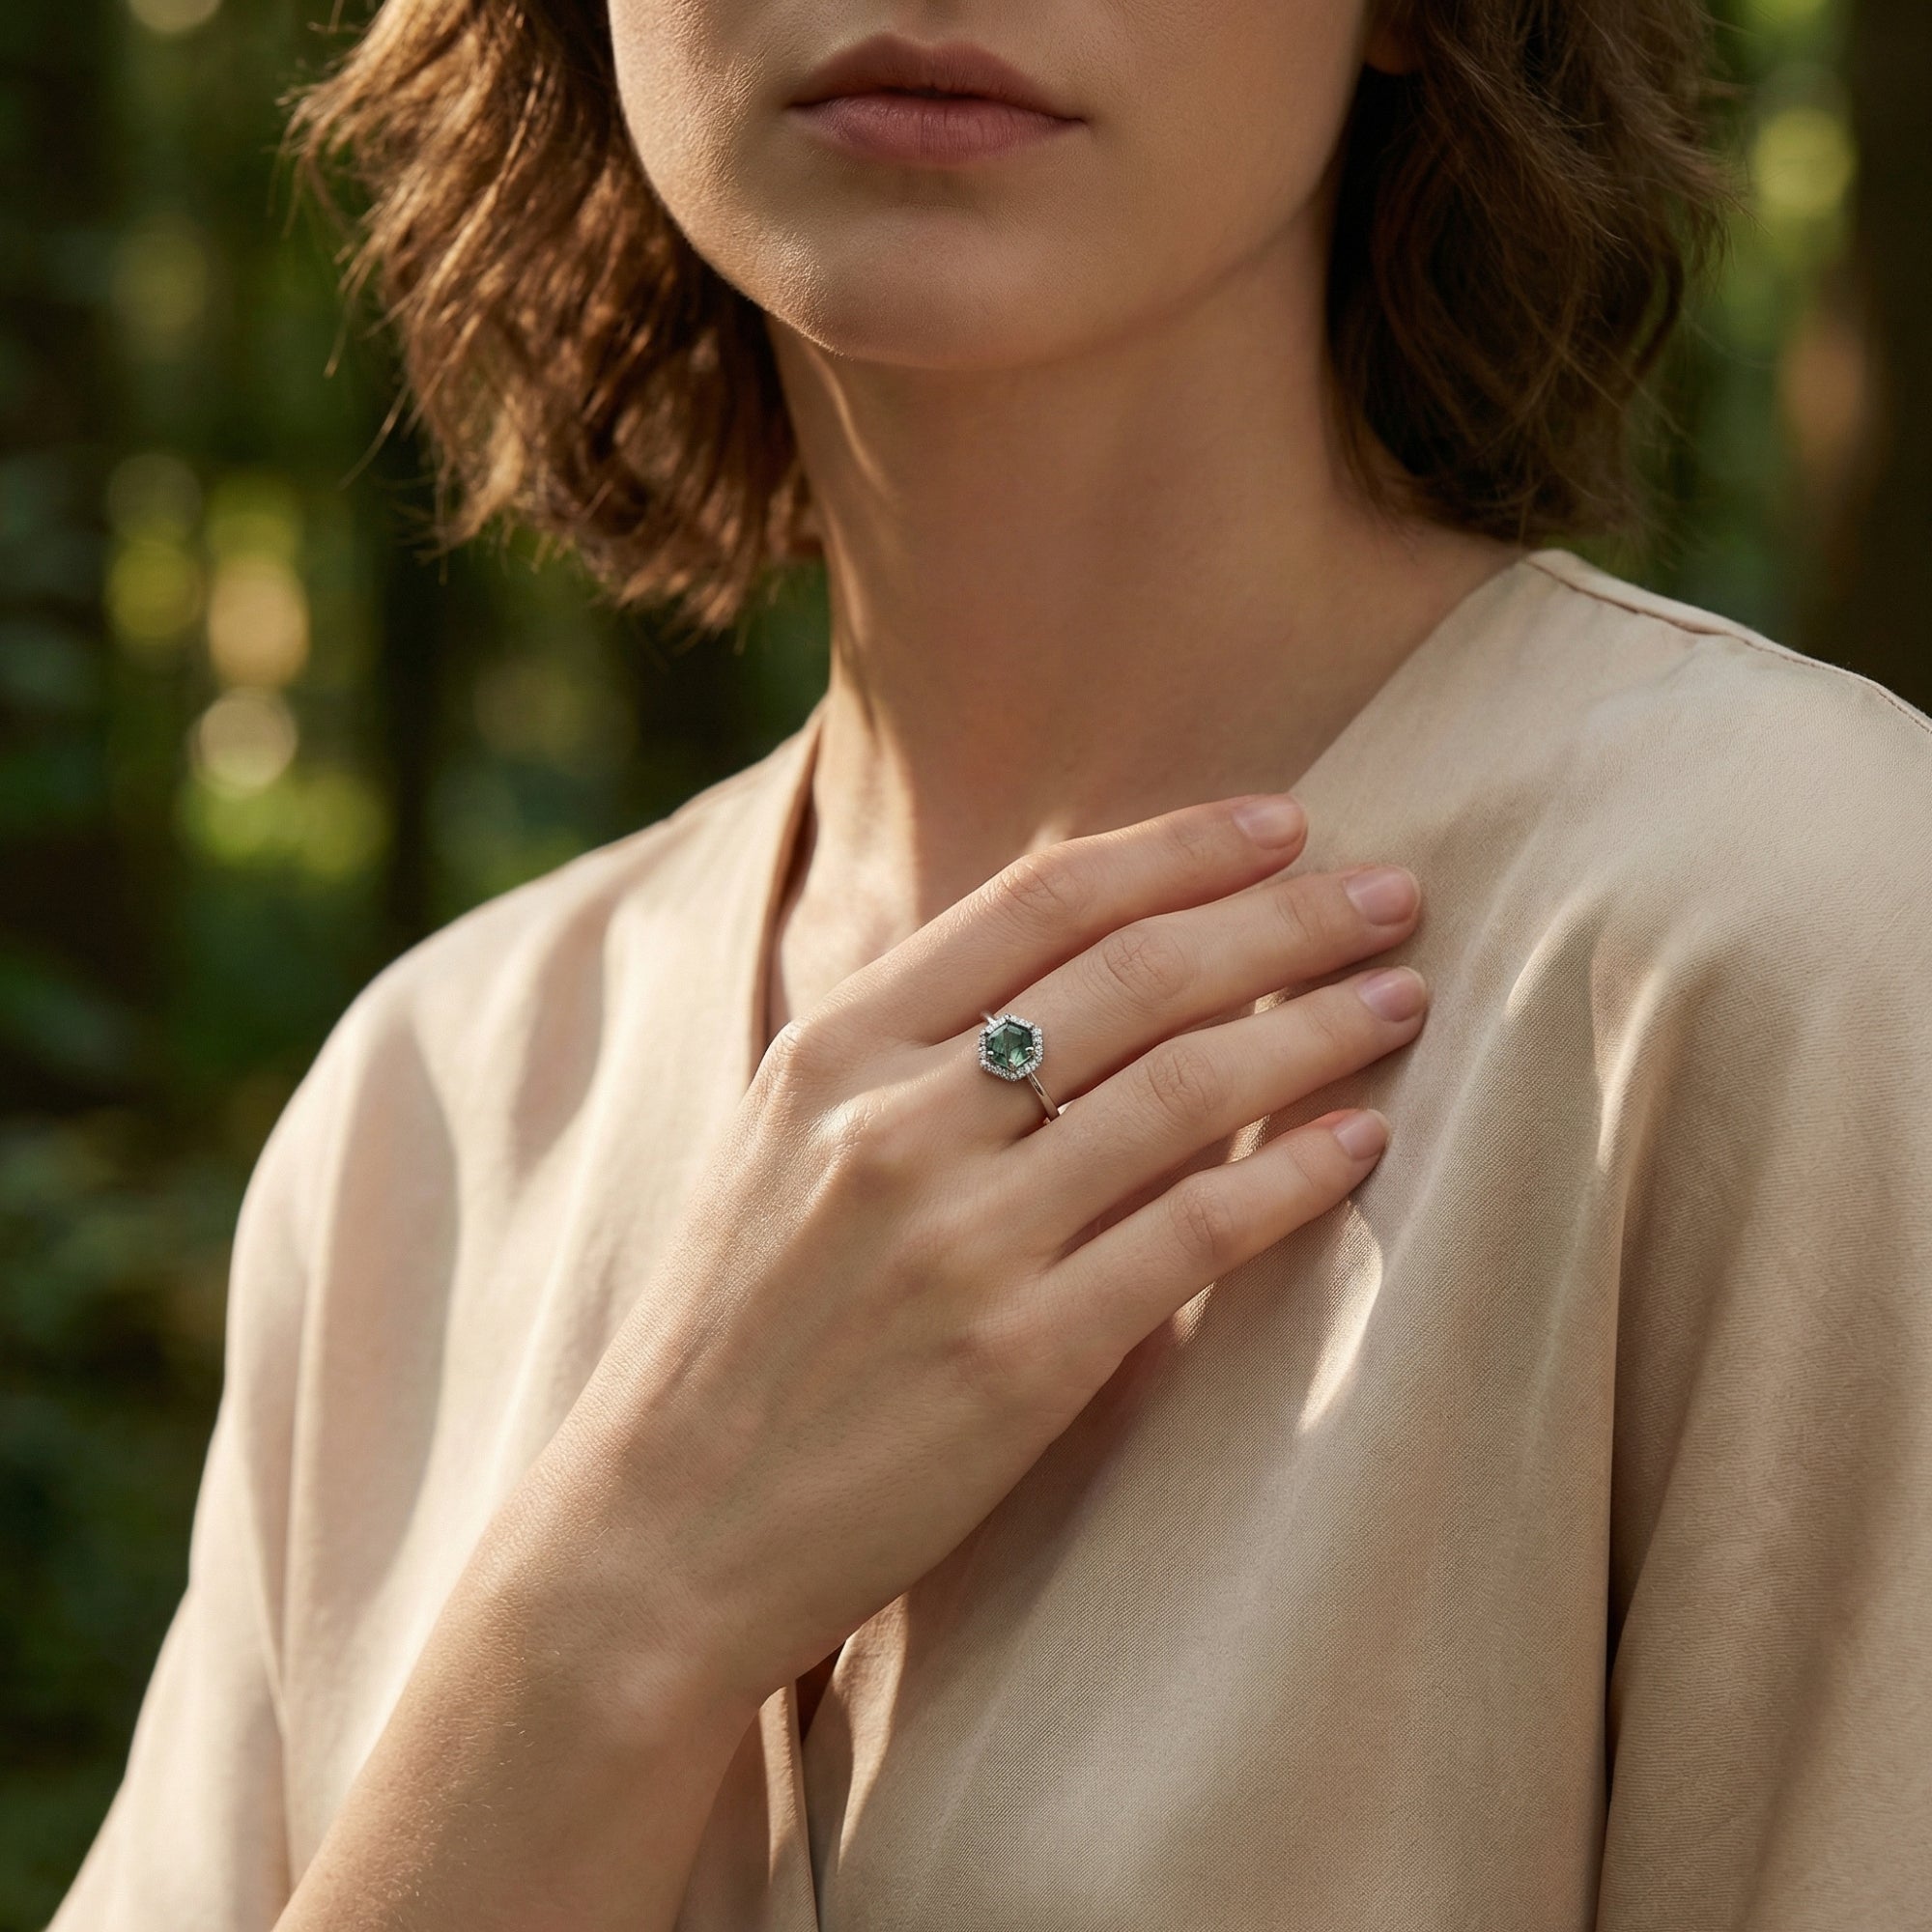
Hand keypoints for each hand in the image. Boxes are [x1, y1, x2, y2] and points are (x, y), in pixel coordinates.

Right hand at [511, 789, 1425, 1715]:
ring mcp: (957, 1238)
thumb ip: (906, 1054)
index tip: (1284, 823)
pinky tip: (1361, 1141)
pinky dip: (1293, 1176)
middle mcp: (894, 1121)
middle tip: (1391, 893)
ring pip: (1183, 1087)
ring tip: (1401, 997)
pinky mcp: (1019, 1358)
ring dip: (1316, 1029)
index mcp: (831, 1049)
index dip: (1179, 846)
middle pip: (1133, 973)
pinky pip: (1192, 1232)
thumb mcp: (781, 1147)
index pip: (1038, 899)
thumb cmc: (734, 1332)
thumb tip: (1080, 977)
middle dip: (1283, 919)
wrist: (658, 1531)